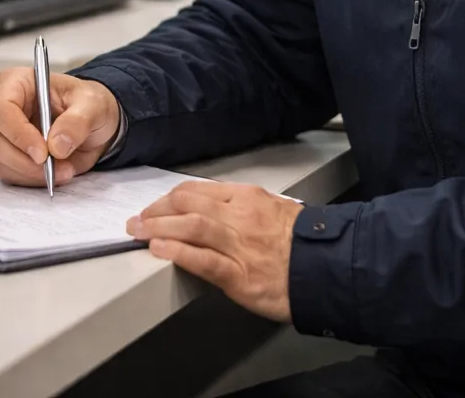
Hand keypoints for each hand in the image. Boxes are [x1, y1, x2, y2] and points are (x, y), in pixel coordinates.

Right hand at [0, 69, 119, 187]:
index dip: (18, 133)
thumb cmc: (86, 104)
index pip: (1, 108)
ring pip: (1, 161)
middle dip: (26, 161)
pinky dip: (32, 179)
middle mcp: (1, 107)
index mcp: (16, 82)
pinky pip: (10, 174)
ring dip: (32, 173)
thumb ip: (78, 121)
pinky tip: (54, 173)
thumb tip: (57, 144)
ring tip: (63, 170)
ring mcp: (0, 133)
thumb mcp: (93, 104)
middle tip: (55, 168)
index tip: (42, 153)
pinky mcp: (5, 156)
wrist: (92, 123)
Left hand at [127, 181, 299, 322]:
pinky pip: (203, 259)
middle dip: (155, 210)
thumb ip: (243, 210)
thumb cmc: (303, 243)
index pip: (197, 190)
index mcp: (246, 198)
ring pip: (190, 226)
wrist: (328, 268)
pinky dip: (177, 252)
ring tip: (138, 232)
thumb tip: (213, 212)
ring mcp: (239, 245)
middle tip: (136, 220)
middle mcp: (239, 216)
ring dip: (158, 227)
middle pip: (187, 203)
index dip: (168, 198)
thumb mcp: (273, 211)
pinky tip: (159, 249)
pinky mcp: (240, 275)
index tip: (155, 207)